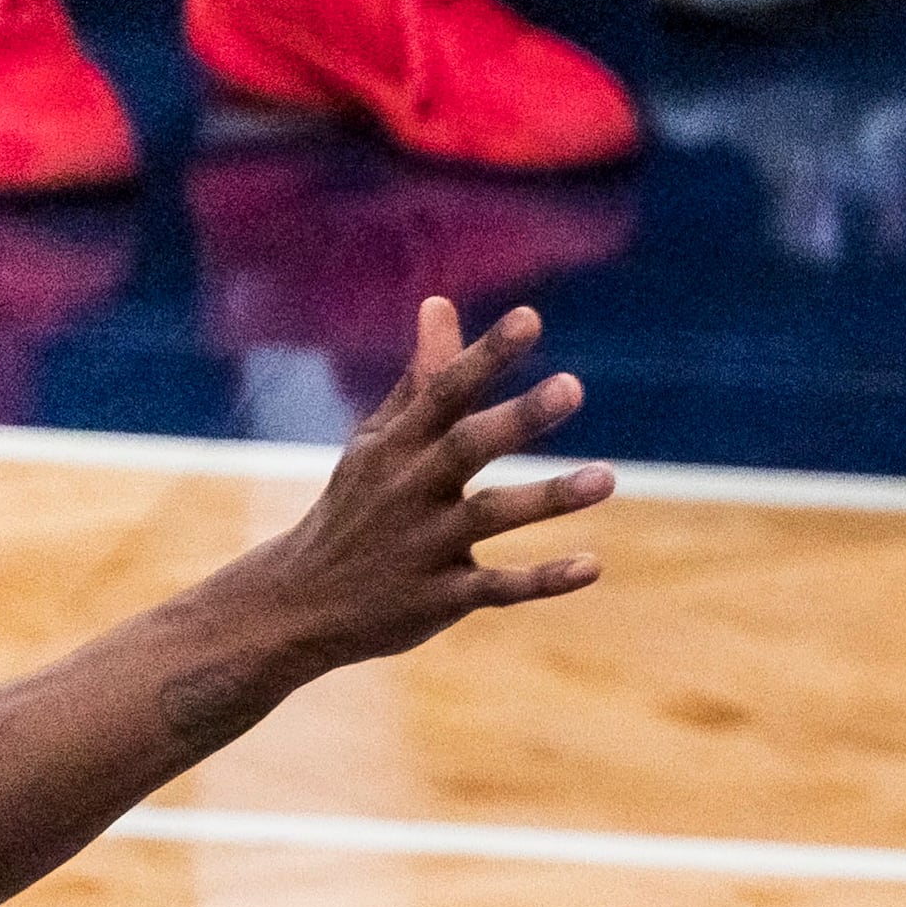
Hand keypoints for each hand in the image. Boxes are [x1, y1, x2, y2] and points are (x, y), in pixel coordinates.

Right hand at [236, 297, 610, 668]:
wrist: (298, 605)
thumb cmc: (354, 507)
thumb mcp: (377, 441)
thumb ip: (420, 378)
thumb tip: (440, 302)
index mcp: (396, 446)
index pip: (444, 392)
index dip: (485, 356)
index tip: (530, 319)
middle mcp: (410, 490)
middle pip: (467, 447)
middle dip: (519, 418)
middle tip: (573, 387)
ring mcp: (425, 545)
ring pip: (491, 515)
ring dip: (548, 497)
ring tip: (607, 477)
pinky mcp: (439, 599)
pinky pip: (497, 586)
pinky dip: (543, 580)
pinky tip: (592, 565)